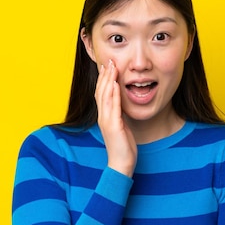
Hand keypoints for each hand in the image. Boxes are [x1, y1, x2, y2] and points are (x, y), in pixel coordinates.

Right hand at [94, 59, 136, 176]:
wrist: (121, 164)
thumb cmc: (123, 147)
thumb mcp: (121, 127)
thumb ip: (119, 116)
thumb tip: (122, 106)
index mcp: (104, 117)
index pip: (101, 93)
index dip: (104, 79)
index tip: (107, 66)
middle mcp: (102, 117)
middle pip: (101, 91)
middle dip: (105, 75)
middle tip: (109, 60)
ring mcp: (106, 121)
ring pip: (105, 96)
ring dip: (109, 80)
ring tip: (112, 67)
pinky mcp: (113, 126)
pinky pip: (113, 106)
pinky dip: (114, 94)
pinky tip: (116, 84)